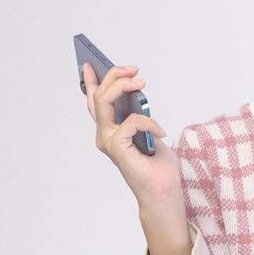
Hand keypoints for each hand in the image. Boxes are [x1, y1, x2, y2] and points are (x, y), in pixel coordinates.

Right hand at [82, 61, 182, 210]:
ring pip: (104, 102)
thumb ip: (137, 114)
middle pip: (98, 96)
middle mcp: (104, 135)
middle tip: (132, 70)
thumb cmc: (158, 165)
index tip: (90, 63)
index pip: (95, 102)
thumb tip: (136, 90)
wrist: (163, 190)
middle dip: (113, 76)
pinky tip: (159, 133)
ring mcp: (107, 141)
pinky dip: (148, 121)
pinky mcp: (116, 148)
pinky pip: (130, 121)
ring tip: (141, 81)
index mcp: (111, 131)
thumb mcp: (148, 130)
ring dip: (123, 86)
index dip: (91, 82)